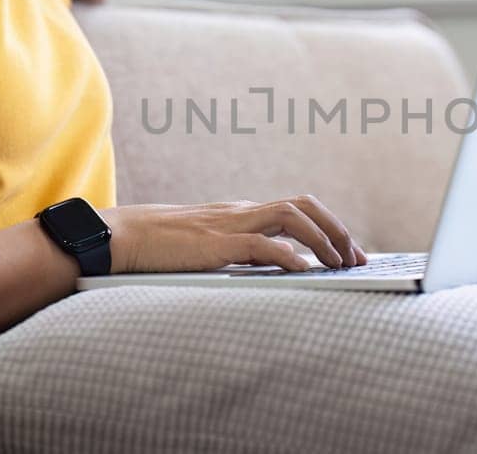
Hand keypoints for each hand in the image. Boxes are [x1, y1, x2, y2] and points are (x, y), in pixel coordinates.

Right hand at [102, 196, 368, 273]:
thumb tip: (269, 268)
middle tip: (357, 259)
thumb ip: (236, 251)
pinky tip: (305, 271)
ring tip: (340, 265)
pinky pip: (262, 244)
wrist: (119, 237)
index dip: (329, 226)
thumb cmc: (158, 246)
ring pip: (292, 217)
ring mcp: (230, 224)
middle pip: (304, 205)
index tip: (349, 253)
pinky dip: (289, 256)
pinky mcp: (217, 244)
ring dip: (323, 240)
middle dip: (337, 229)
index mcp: (241, 213)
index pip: (297, 208)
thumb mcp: (206, 246)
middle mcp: (242, 212)